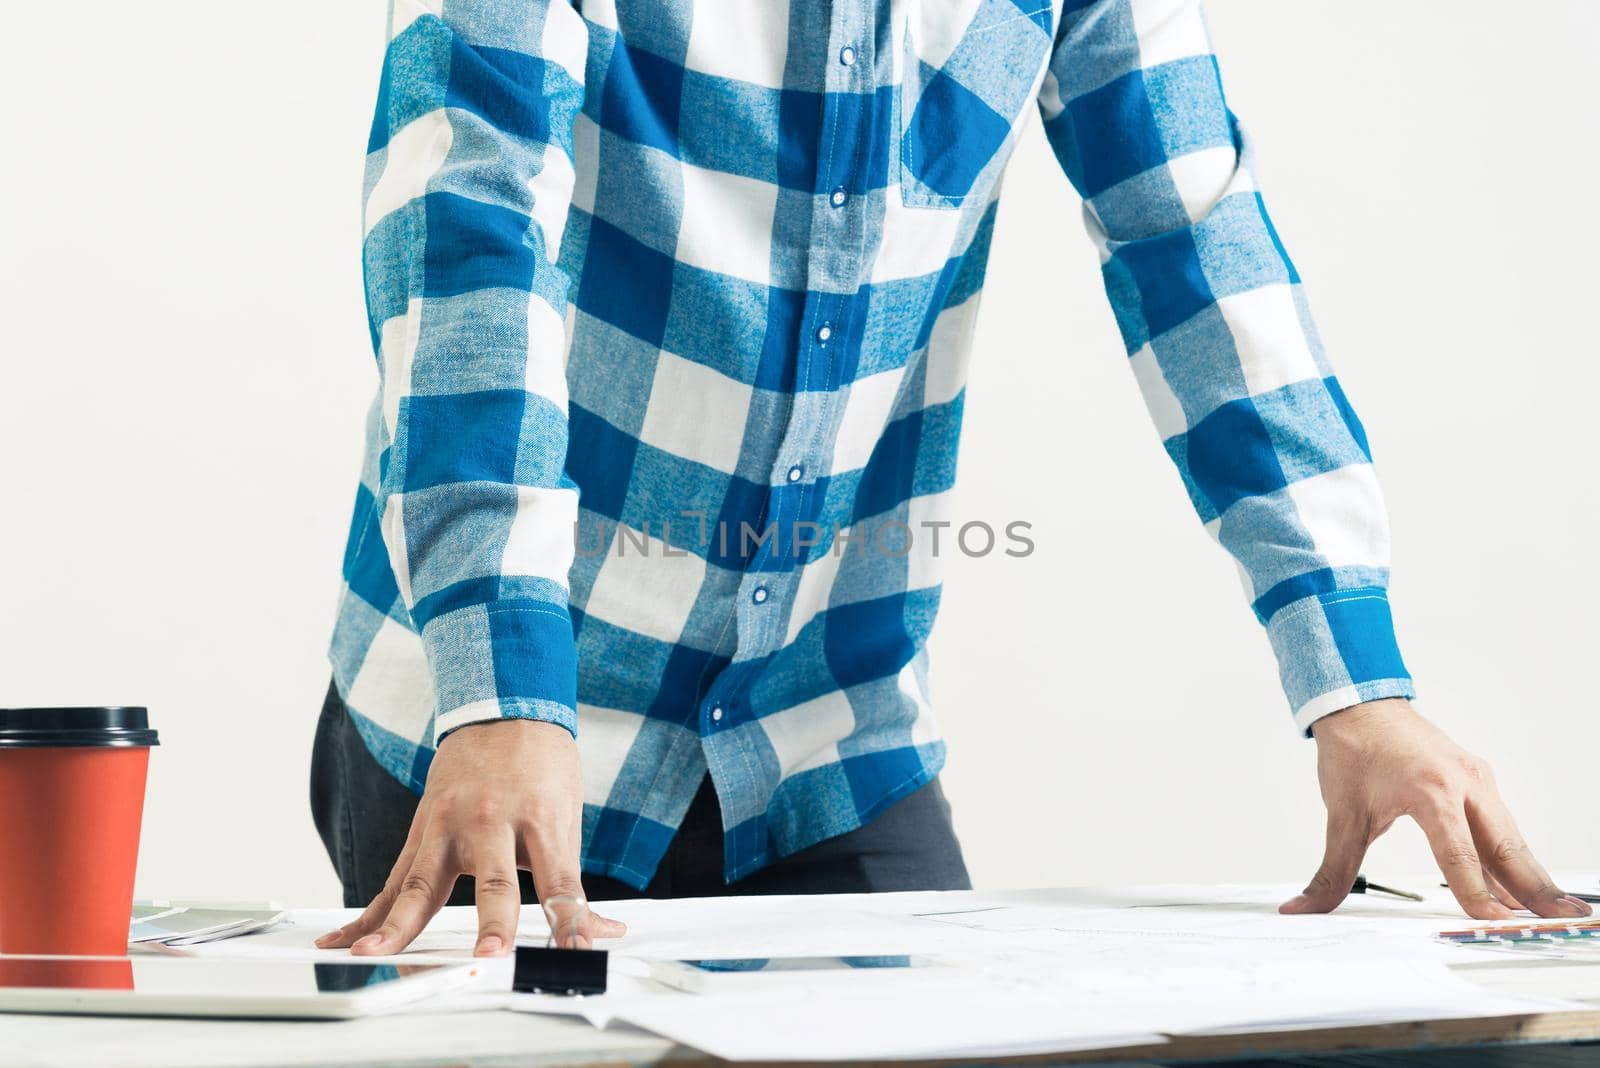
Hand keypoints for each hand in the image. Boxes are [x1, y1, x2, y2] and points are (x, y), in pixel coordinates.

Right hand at [314, 719, 625, 955]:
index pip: (558, 879)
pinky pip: (394, 881)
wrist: (503, 708)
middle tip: (490, 955)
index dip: (569, 917)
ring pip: (423, 883)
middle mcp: (493, 821)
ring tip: (376, 955)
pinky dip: (370, 914)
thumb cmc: (540, 765)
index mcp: (540, 816)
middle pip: (494, 881)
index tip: (577, 950)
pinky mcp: (422, 831)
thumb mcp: (567, 814)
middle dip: (493, 923)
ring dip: (400, 925)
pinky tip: (345, 941)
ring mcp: (450, 825)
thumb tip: (597, 932)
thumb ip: (569, 880)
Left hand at [1280, 698, 1590, 919]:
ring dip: (1530, 874)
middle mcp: (1463, 783)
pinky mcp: (1477, 779)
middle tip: (1561, 919)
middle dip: (1534, 888)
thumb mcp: (1342, 815)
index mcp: (1431, 790)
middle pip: (1505, 846)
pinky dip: (1512, 855)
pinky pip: (1500, 824)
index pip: (1459, 855)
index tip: (1494, 924)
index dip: (1477, 894)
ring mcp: (1476, 779)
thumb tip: (1303, 907)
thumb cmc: (1353, 752)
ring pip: (1509, 836)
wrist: (1359, 704)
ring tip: (1555, 910)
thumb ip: (1332, 870)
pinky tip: (1522, 885)